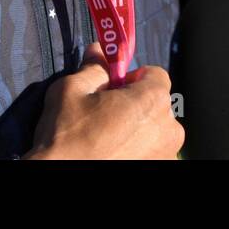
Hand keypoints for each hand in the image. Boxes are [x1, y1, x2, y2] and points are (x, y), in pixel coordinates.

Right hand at [24, 43, 183, 159]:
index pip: (155, 74)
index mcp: (153, 99)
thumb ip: (93, 68)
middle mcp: (169, 127)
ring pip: (155, 130)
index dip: (132, 78)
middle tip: (105, 115)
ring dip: (139, 129)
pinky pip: (153, 152)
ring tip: (107, 138)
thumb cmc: (67, 137)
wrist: (59, 178)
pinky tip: (113, 153)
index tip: (112, 89)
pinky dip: (139, 151)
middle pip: (156, 103)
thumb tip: (98, 50)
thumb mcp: (71, 91)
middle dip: (136, 104)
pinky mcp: (161, 169)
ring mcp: (167, 153)